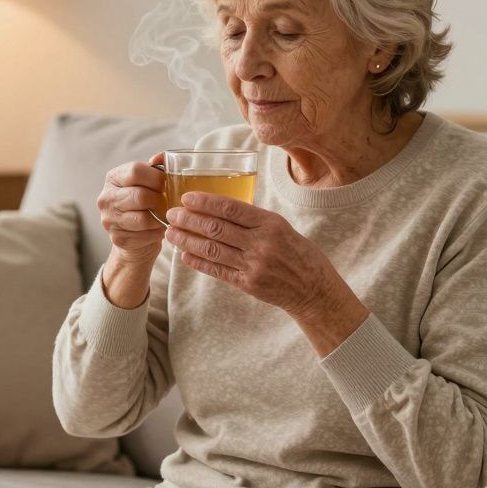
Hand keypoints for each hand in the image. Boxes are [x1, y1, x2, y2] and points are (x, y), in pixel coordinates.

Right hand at [97, 152, 167, 265]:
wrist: (134, 233)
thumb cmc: (145, 201)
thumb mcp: (149, 180)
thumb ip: (158, 166)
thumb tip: (162, 157)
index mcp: (113, 177)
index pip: (136, 171)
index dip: (157, 178)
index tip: (166, 184)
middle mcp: (106, 198)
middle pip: (140, 196)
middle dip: (160, 200)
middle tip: (167, 203)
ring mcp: (109, 219)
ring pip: (143, 219)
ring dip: (160, 218)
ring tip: (164, 216)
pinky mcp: (117, 238)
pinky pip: (145, 236)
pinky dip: (156, 233)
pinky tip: (157, 229)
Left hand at [164, 191, 367, 355]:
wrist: (314, 289)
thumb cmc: (300, 254)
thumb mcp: (282, 228)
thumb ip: (255, 220)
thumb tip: (221, 208)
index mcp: (270, 224)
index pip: (230, 208)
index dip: (205, 201)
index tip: (186, 198)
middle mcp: (261, 243)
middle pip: (216, 228)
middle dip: (189, 219)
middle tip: (171, 214)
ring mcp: (253, 265)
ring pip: (212, 249)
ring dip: (187, 240)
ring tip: (171, 233)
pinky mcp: (248, 284)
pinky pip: (217, 271)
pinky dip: (198, 262)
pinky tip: (184, 256)